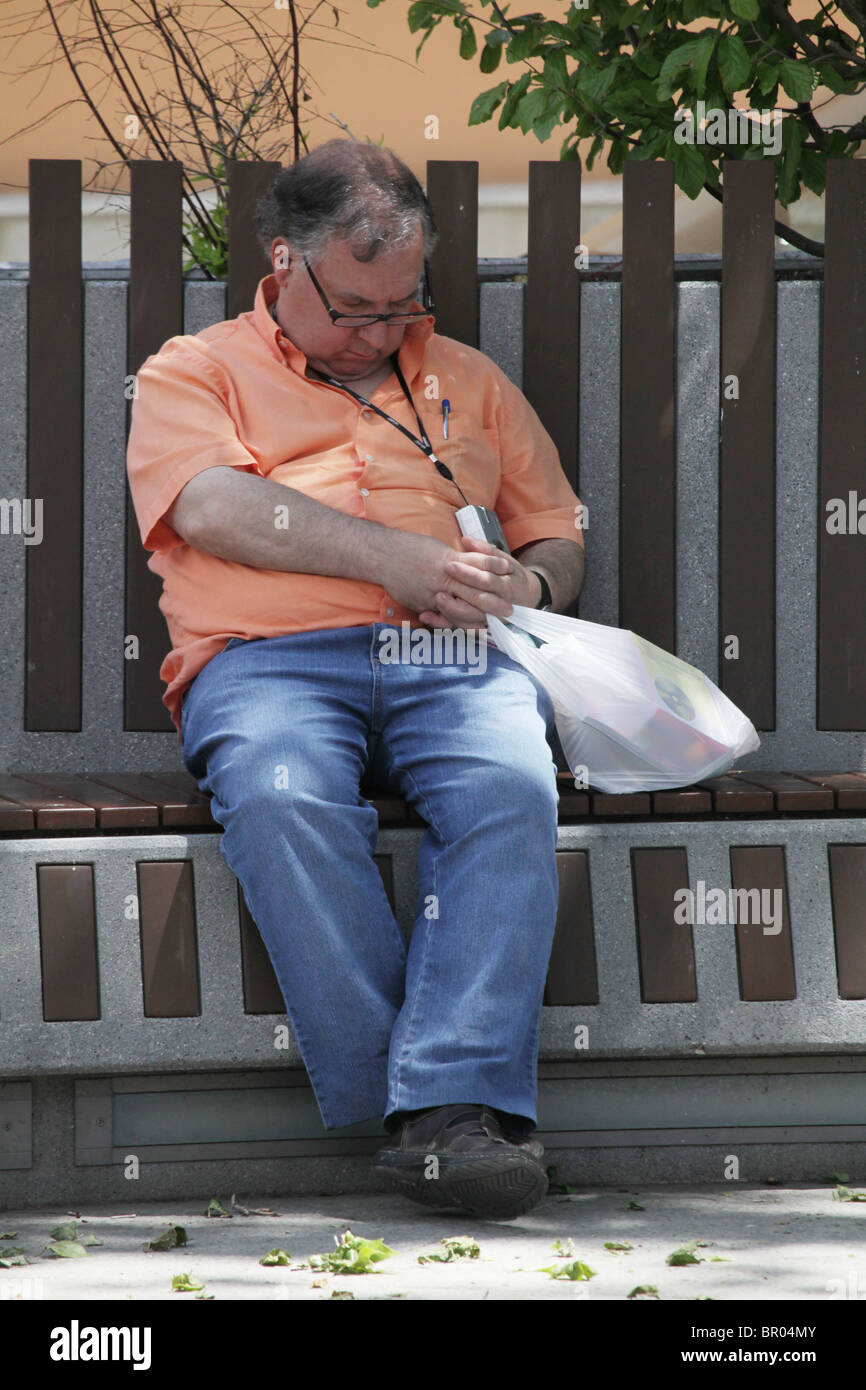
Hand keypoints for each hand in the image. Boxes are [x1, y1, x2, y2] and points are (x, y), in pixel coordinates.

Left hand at [418, 535, 542, 629]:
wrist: (527, 598)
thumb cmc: (511, 576)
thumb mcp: (504, 559)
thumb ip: (485, 550)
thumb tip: (466, 539)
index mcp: (505, 585)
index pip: (486, 580)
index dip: (468, 573)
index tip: (449, 565)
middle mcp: (500, 605)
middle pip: (478, 602)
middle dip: (457, 596)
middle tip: (437, 590)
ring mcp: (491, 618)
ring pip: (470, 619)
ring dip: (450, 612)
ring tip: (433, 602)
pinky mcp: (482, 626)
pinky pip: (462, 628)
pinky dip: (445, 624)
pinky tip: (427, 617)